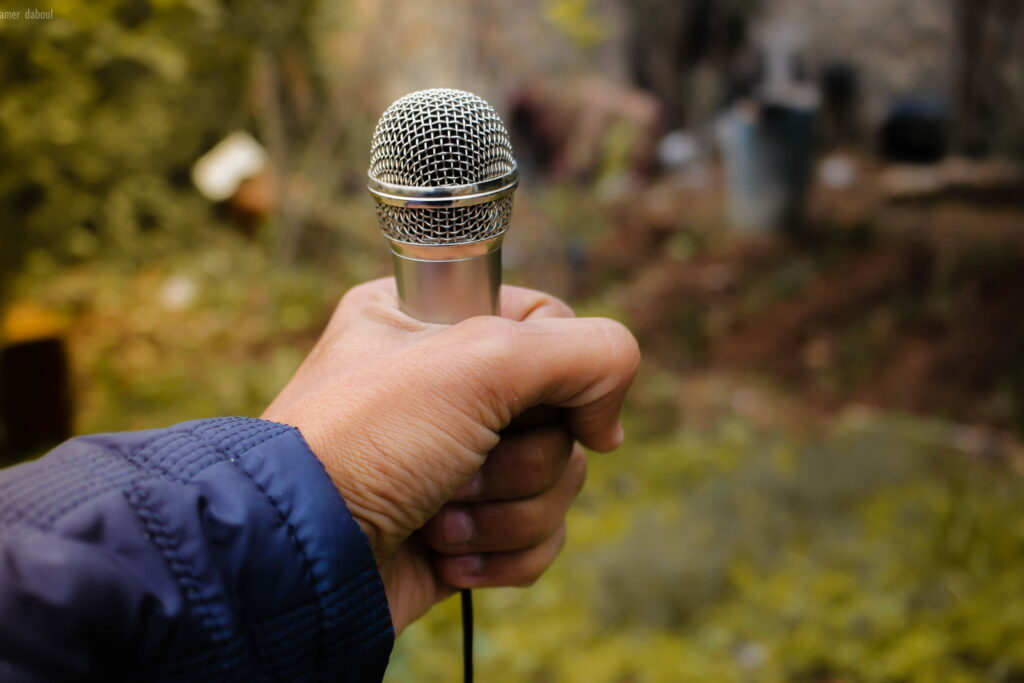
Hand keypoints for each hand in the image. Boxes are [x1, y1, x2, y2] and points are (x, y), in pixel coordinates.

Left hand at [262, 278, 638, 632]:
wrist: (302, 560)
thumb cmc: (366, 443)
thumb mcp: (478, 362)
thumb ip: (582, 352)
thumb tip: (608, 422)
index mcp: (434, 317)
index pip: (551, 322)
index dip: (561, 369)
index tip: (534, 405)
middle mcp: (449, 384)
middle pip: (564, 412)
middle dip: (522, 457)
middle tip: (461, 464)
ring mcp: (460, 457)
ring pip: (560, 479)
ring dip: (507, 510)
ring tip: (442, 516)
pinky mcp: (469, 524)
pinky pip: (540, 535)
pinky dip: (502, 552)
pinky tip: (445, 552)